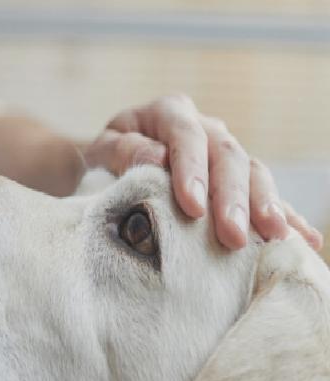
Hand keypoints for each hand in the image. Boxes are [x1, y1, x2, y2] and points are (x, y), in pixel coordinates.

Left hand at [84, 94, 321, 249]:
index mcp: (169, 113)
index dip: (192, 170)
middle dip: (233, 197)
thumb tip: (157, 157)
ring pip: (253, 172)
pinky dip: (287, 217)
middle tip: (233, 235)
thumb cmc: (103, 159)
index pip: (186, 137)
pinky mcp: (236, 180)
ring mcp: (224, 153)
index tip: (192, 207)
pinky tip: (305, 241)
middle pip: (227, 156)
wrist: (108, 166)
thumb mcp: (101, 150)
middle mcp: (204, 127)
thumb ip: (122, 150)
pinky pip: (266, 196)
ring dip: (265, 205)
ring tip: (274, 236)